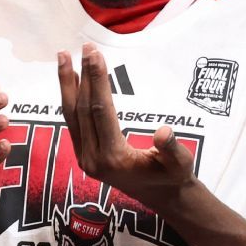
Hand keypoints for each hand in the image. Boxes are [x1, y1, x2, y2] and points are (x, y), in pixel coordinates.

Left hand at [58, 45, 197, 211]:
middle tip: (83, 47)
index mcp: (113, 158)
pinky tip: (71, 79)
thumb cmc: (174, 178)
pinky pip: (73, 121)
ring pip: (71, 115)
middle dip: (81, 76)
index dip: (97, 80)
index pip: (100, 111)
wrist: (163, 198)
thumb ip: (172, 150)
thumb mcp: (181, 165)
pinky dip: (71, 98)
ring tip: (64, 56)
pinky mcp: (83, 154)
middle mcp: (92, 158)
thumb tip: (164, 132)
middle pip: (81, 110)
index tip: (95, 54)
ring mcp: (84, 157)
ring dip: (67, 84)